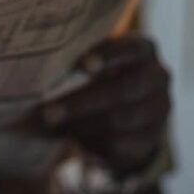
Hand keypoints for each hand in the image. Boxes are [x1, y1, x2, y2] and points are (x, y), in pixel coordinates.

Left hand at [40, 36, 170, 174]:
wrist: (133, 111)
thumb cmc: (103, 75)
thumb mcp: (95, 63)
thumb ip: (74, 66)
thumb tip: (35, 81)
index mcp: (144, 50)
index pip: (131, 49)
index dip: (107, 56)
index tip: (81, 66)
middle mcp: (158, 78)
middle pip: (121, 90)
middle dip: (81, 103)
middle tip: (48, 112)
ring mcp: (159, 110)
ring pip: (119, 120)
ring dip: (81, 125)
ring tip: (52, 124)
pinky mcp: (151, 139)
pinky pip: (120, 144)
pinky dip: (93, 143)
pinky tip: (73, 139)